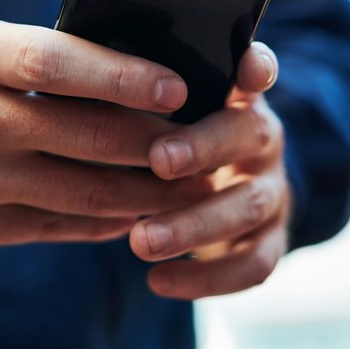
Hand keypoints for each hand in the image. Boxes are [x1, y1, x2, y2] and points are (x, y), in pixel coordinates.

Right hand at [0, 12, 207, 252]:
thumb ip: (22, 46)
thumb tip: (112, 58)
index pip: (60, 61)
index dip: (126, 74)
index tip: (181, 83)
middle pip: (88, 134)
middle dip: (159, 141)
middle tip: (210, 139)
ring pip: (82, 190)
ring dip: (147, 191)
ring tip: (194, 183)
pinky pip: (52, 226)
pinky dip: (102, 220)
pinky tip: (136, 212)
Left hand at [130, 43, 290, 298]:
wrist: (209, 197)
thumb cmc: (165, 144)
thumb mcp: (157, 114)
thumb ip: (138, 97)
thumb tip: (77, 73)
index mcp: (236, 97)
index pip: (256, 70)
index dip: (256, 66)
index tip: (244, 68)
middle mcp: (262, 138)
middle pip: (251, 134)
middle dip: (205, 147)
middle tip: (159, 160)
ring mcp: (272, 190)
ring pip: (250, 204)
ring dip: (196, 224)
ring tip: (142, 241)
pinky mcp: (270, 240)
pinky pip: (253, 264)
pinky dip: (207, 278)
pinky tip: (159, 282)